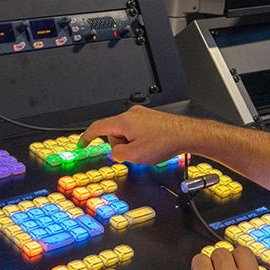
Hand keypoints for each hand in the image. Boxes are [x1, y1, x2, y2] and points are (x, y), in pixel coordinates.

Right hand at [78, 105, 195, 163]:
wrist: (187, 134)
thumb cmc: (165, 141)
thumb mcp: (135, 155)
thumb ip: (118, 154)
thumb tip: (116, 152)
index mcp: (124, 121)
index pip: (97, 127)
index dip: (87, 137)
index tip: (82, 143)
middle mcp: (132, 114)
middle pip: (114, 132)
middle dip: (120, 146)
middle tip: (135, 154)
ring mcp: (142, 115)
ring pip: (127, 133)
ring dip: (132, 144)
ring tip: (148, 150)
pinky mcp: (151, 119)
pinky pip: (138, 131)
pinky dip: (141, 141)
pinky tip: (153, 146)